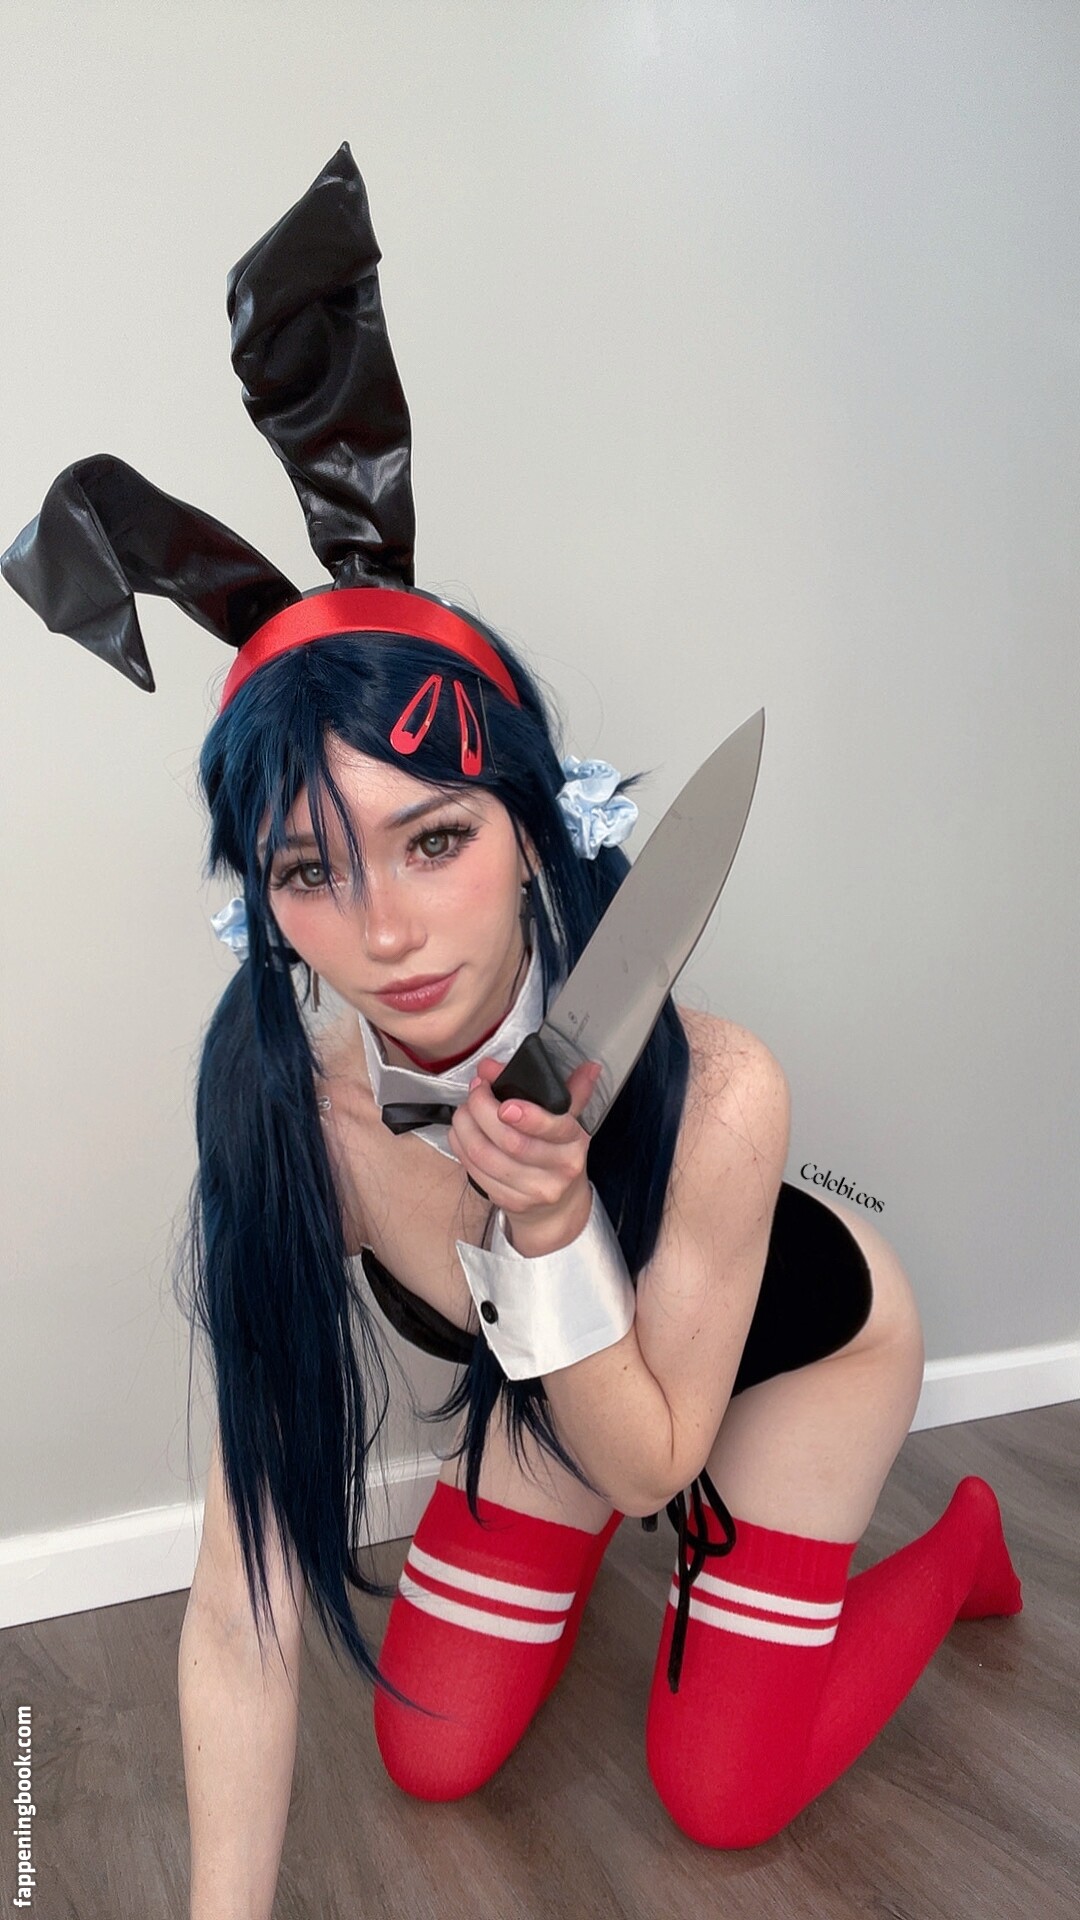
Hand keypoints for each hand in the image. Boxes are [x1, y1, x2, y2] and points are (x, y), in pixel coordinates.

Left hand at [449, 1055, 603, 1251]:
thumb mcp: (569, 1122)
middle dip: (483, 1109)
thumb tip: (586, 1065)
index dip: (527, 1116)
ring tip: (464, 1109)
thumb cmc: (559, 1155)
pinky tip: (461, 1132)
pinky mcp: (508, 1202)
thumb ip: (565, 1089)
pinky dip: (461, 1146)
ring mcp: (532, 1190)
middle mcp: (558, 1169)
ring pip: (485, 1155)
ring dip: (465, 1126)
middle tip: (476, 1090)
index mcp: (574, 1142)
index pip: (554, 1128)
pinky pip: (474, 1171)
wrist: (557, 1207)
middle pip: (510, 1141)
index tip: (505, 1103)